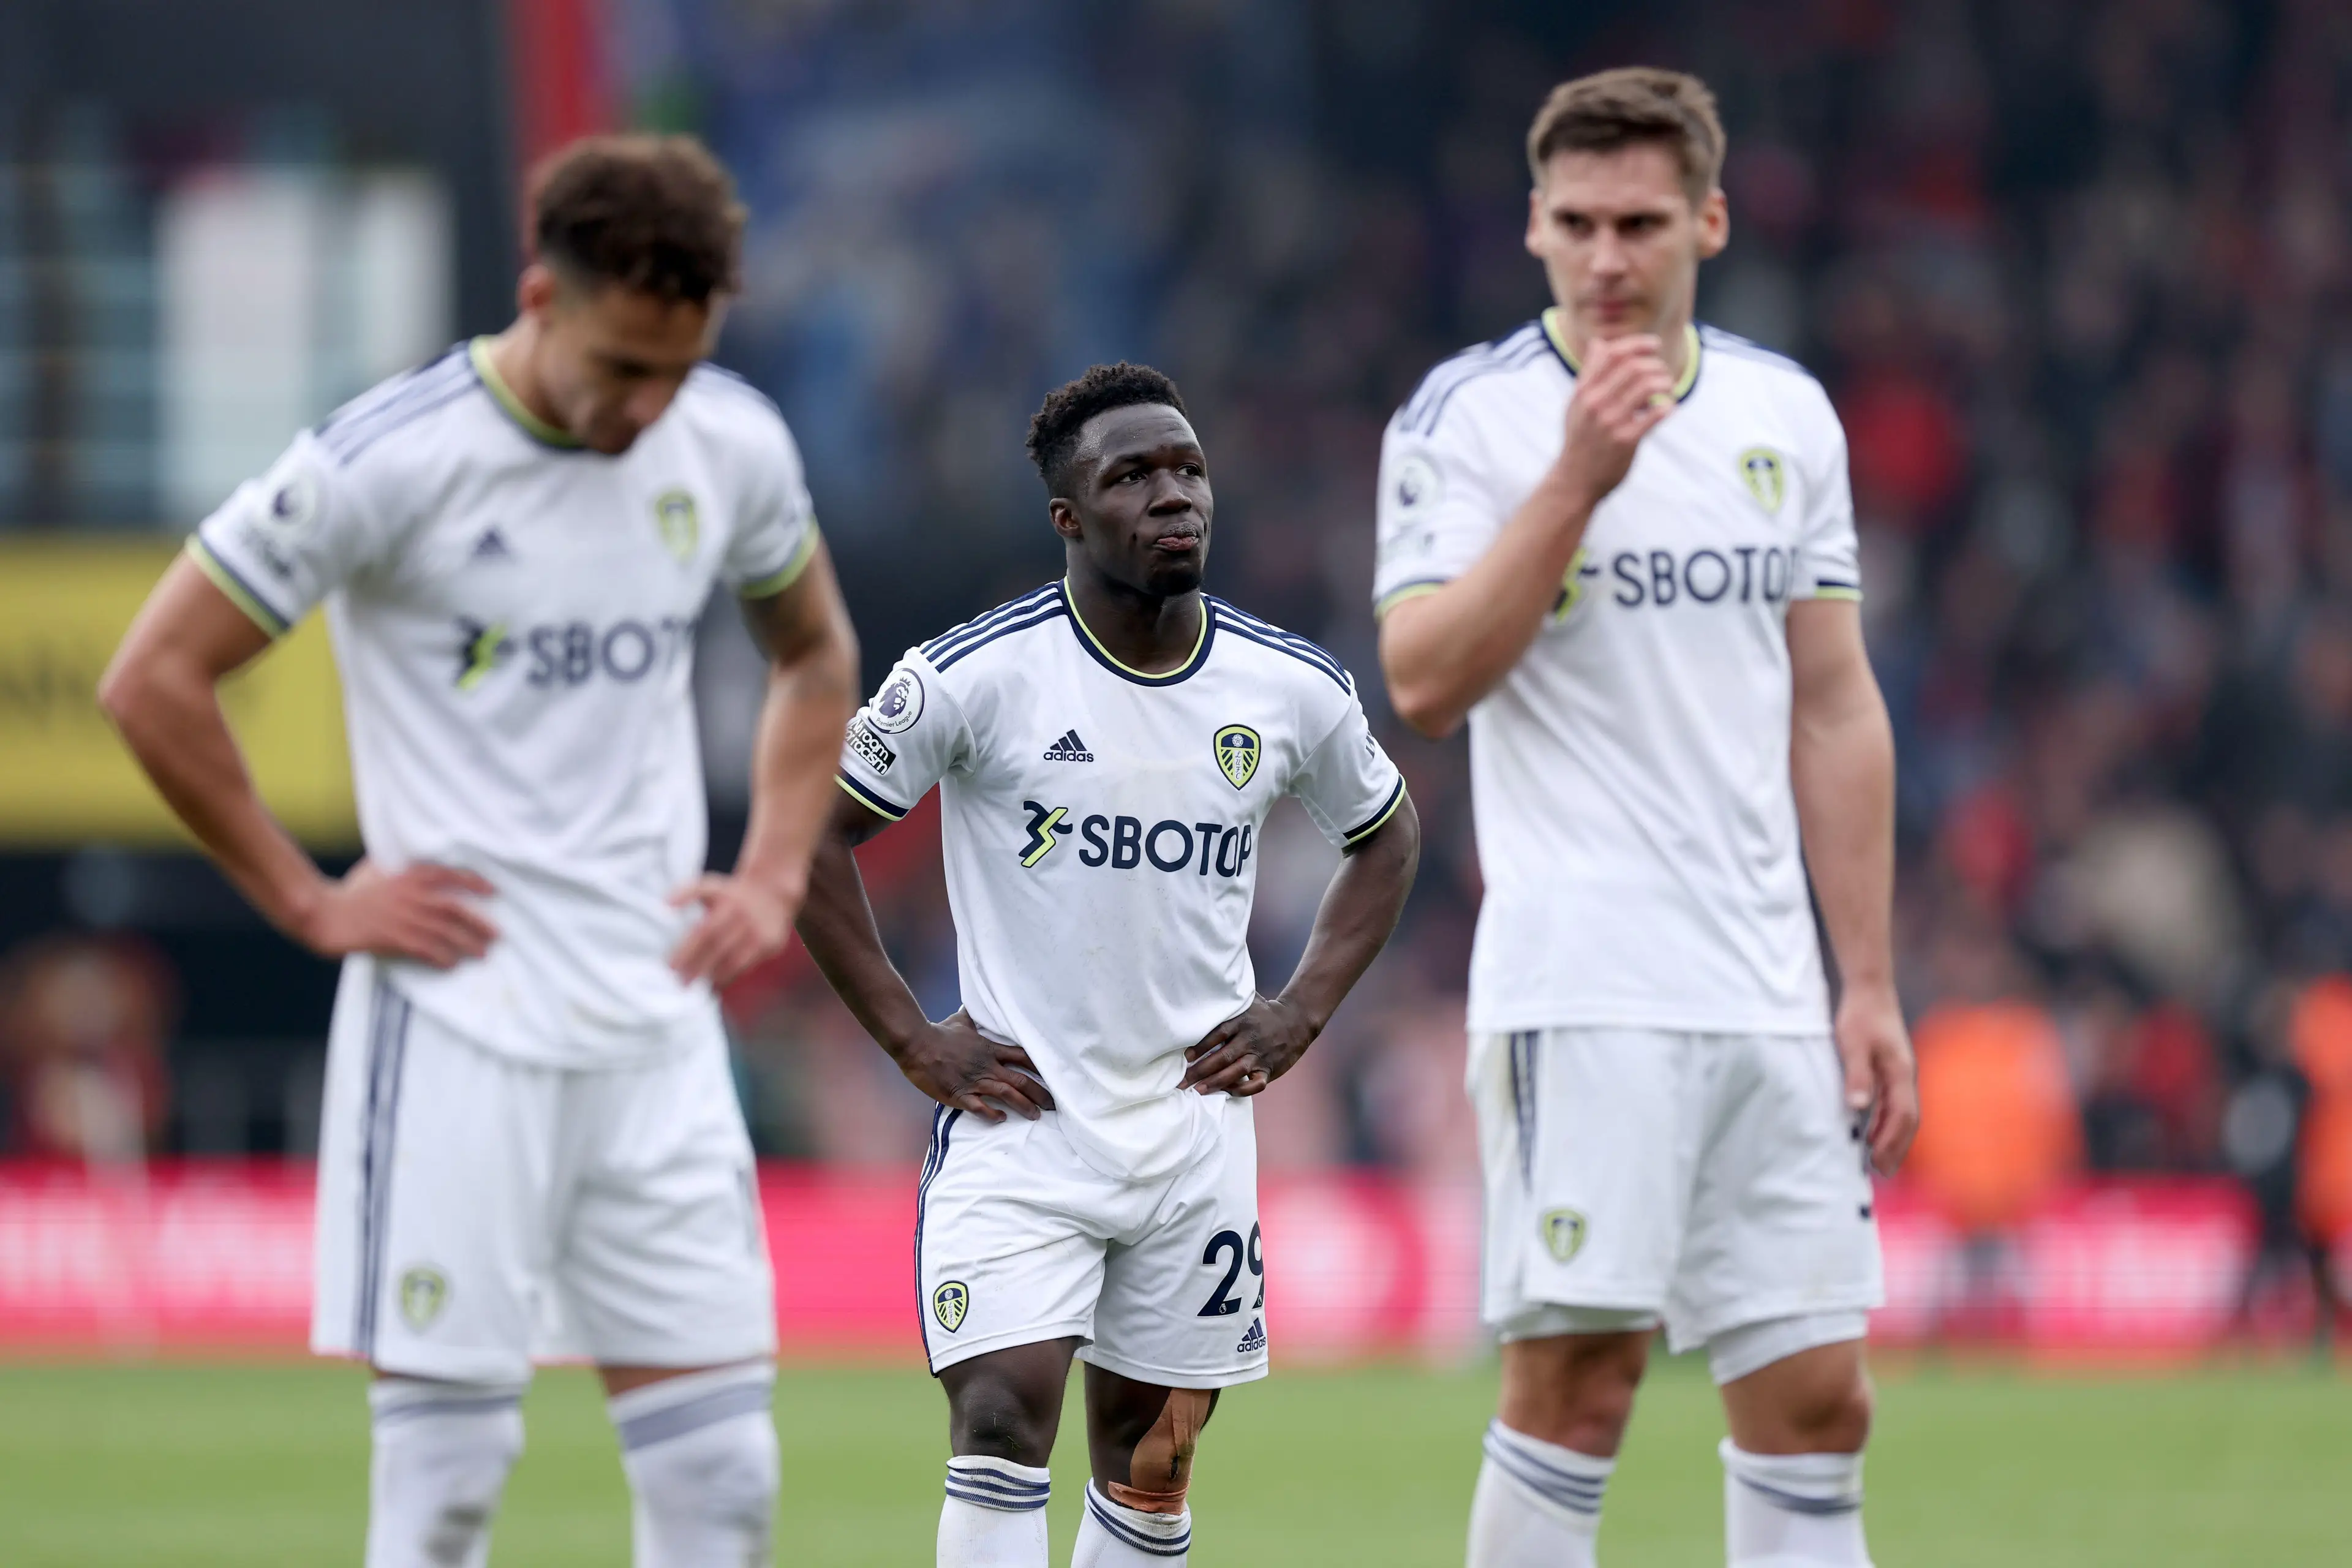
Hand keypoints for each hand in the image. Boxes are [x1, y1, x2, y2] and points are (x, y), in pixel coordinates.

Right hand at [294, 859, 496, 968]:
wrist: (325, 912)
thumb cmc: (349, 891)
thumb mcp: (377, 868)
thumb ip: (399, 867)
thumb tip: (411, 861)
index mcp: (410, 875)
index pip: (451, 875)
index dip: (475, 883)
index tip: (493, 891)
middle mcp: (413, 896)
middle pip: (456, 909)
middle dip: (479, 923)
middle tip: (497, 935)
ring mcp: (405, 919)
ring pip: (445, 933)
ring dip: (467, 945)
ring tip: (482, 953)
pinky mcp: (395, 939)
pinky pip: (427, 951)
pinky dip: (442, 958)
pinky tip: (451, 964)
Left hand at [669, 871, 802, 986]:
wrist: (773, 891)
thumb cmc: (733, 894)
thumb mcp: (711, 885)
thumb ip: (688, 892)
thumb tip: (665, 904)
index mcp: (727, 901)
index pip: (704, 930)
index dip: (687, 950)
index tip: (670, 966)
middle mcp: (744, 916)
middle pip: (717, 947)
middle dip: (697, 966)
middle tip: (680, 982)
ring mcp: (759, 931)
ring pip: (734, 959)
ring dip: (713, 974)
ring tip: (696, 985)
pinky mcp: (771, 944)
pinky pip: (748, 965)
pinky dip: (730, 975)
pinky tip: (716, 982)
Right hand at [894, 1009, 1053, 1121]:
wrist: (918, 1044)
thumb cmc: (939, 1033)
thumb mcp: (960, 1021)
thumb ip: (972, 1016)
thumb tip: (975, 1005)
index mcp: (990, 1050)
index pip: (1023, 1057)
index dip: (1040, 1066)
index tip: (1055, 1074)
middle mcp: (987, 1066)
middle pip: (1021, 1080)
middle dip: (1040, 1093)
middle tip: (1053, 1104)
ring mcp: (975, 1081)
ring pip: (1006, 1094)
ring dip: (1024, 1106)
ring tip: (1036, 1116)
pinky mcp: (960, 1094)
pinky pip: (980, 1107)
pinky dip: (992, 1114)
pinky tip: (1002, 1118)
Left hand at [1180, 994, 1316, 1096]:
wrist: (1296, 1021)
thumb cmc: (1264, 1012)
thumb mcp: (1247, 1002)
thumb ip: (1227, 1003)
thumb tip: (1199, 995)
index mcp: (1242, 1022)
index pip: (1218, 1034)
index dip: (1200, 1046)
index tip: (1185, 1057)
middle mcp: (1250, 1039)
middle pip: (1223, 1056)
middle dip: (1201, 1070)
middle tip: (1182, 1081)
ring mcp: (1260, 1055)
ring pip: (1237, 1071)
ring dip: (1217, 1082)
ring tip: (1198, 1090)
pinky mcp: (1269, 1069)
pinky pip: (1256, 1084)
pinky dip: (1243, 1090)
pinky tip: (1228, 1092)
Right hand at [1553, 332, 1675, 511]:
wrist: (1575, 480)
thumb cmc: (1580, 439)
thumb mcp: (1577, 404)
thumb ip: (1589, 373)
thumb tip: (1597, 343)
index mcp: (1584, 391)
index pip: (1613, 354)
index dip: (1639, 344)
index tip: (1655, 345)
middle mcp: (1595, 403)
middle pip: (1633, 367)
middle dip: (1656, 365)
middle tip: (1663, 374)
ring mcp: (1610, 422)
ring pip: (1646, 386)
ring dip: (1664, 383)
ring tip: (1667, 389)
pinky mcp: (1625, 441)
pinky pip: (1654, 416)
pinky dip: (1667, 407)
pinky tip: (1669, 408)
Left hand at [1836, 983, 1918, 1175]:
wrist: (1870, 990)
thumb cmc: (1860, 1015)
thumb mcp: (1853, 1044)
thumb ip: (1857, 1074)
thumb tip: (1857, 1107)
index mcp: (1900, 1073)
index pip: (1902, 1115)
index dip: (1892, 1141)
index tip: (1878, 1161)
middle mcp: (1905, 1076)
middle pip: (1908, 1120)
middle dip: (1896, 1147)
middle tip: (1881, 1172)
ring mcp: (1900, 1074)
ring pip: (1901, 1114)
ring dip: (1890, 1138)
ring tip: (1877, 1161)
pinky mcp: (1891, 1070)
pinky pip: (1893, 1104)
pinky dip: (1885, 1122)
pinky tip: (1870, 1133)